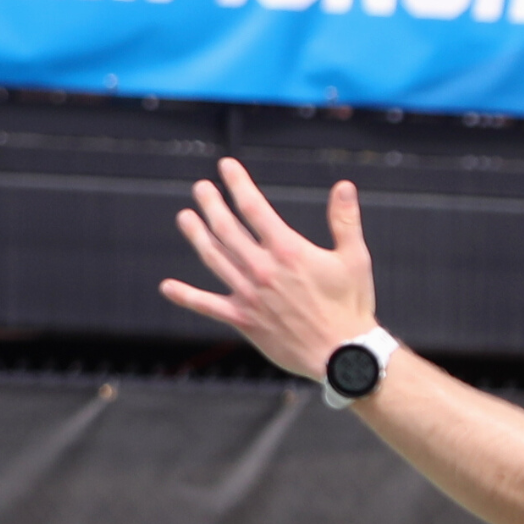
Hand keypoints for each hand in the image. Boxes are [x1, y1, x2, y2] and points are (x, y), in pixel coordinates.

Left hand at [159, 160, 379, 379]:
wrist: (342, 355)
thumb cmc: (351, 306)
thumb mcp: (355, 258)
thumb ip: (345, 220)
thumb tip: (344, 185)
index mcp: (287, 250)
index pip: (254, 207)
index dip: (237, 184)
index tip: (226, 167)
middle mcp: (262, 269)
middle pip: (226, 228)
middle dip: (211, 204)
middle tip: (201, 189)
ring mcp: (249, 295)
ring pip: (214, 258)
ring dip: (196, 235)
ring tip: (185, 217)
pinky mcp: (244, 320)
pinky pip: (208, 306)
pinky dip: (187, 296)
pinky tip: (168, 287)